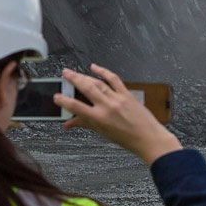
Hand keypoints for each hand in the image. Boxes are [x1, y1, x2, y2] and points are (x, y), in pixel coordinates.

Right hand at [55, 64, 181, 164]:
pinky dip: (104, 72)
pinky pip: (114, 79)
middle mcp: (108, 106)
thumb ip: (84, 124)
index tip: (56, 96)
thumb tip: (68, 124)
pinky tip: (95, 67)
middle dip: (73, 79)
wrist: (148, 138)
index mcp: (99, 118)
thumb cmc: (127, 138)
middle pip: (87, 88)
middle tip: (65, 74)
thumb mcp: (102, 133)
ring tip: (74, 72)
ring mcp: (118, 99)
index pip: (76, 107)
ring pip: (98, 83)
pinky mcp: (127, 94)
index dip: (64, 101)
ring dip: (85, 76)